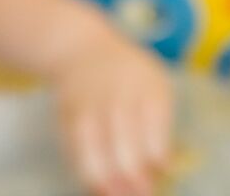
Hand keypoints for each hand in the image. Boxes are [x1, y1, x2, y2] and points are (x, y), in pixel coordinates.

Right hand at [50, 31, 173, 195]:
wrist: (82, 48)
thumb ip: (158, 127)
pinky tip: (97, 185)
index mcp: (151, 88)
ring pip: (98, 154)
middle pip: (127, 149)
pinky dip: (87, 173)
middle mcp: (120, 95)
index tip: (158, 175)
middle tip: (140, 194)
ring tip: (116, 195)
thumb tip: (160, 172)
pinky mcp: (69, 115)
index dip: (157, 163)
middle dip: (134, 180)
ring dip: (109, 184)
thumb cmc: (128, 75)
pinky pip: (77, 152)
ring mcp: (92, 105)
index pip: (156, 134)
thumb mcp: (153, 87)